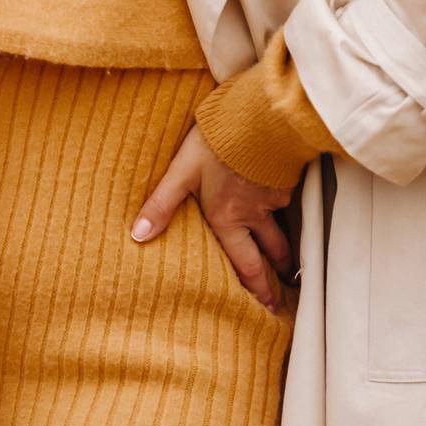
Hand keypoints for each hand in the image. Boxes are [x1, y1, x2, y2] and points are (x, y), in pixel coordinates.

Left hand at [130, 124, 295, 312]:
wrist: (256, 118)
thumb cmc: (215, 144)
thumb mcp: (181, 173)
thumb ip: (161, 204)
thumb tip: (137, 236)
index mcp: (227, 218)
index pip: (244, 264)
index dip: (255, 287)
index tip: (266, 307)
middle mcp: (252, 215)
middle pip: (270, 253)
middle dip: (275, 276)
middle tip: (281, 298)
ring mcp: (272, 197)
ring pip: (280, 228)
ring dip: (285, 248)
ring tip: (287, 263)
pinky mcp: (285, 178)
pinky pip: (284, 199)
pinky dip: (283, 207)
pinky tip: (278, 200)